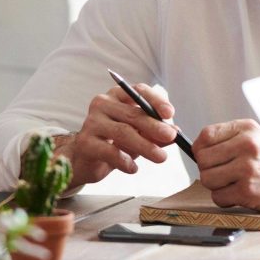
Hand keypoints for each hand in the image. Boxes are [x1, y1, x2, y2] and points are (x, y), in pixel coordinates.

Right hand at [56, 83, 177, 185]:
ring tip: (160, 157)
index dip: (155, 100)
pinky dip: (125, 161)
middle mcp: (102, 104)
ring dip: (145, 145)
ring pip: (123, 132)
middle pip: (132, 114)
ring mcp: (91, 122)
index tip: (170, 113)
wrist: (84, 160)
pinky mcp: (85, 142)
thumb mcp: (137, 135)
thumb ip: (154, 133)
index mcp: (117, 96)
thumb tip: (176, 132)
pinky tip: (134, 168)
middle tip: (171, 137)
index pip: (138, 91)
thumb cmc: (112, 142)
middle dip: (154, 126)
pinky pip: (109, 151)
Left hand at [193, 119, 259, 213]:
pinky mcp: (248, 190)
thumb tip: (198, 148)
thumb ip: (231, 139)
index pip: (206, 135)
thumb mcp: (259, 138)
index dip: (200, 148)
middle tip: (222, 174)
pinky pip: (218, 197)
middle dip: (208, 169)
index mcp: (247, 129)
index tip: (206, 157)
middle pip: (202, 159)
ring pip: (206, 179)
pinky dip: (225, 200)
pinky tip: (239, 195)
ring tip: (232, 184)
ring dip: (216, 186)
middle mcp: (247, 145)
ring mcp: (247, 168)